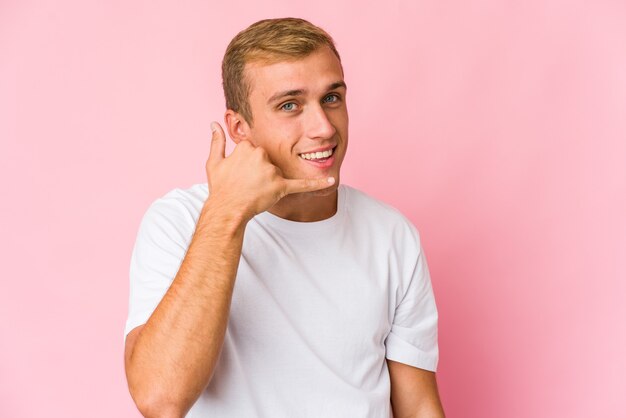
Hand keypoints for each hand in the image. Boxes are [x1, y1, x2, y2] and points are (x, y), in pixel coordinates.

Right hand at [205, 122, 334, 220]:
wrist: (227, 210)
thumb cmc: (221, 188)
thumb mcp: (214, 162)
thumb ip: (217, 141)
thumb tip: (214, 123)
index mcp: (247, 147)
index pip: (254, 149)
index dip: (247, 162)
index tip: (240, 172)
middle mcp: (261, 156)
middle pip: (267, 158)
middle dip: (259, 170)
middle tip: (246, 182)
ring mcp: (271, 171)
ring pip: (276, 171)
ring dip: (268, 181)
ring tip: (254, 190)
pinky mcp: (281, 187)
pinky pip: (301, 184)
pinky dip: (318, 183)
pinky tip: (331, 180)